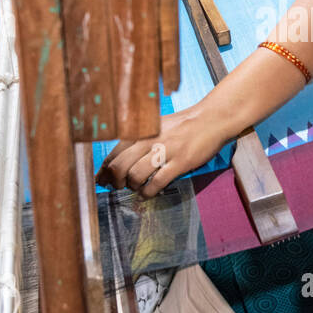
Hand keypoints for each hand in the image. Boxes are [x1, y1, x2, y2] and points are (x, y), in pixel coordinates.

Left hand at [95, 105, 229, 197]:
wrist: (210, 119)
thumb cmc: (181, 126)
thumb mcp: (154, 127)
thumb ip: (137, 141)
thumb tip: (118, 162)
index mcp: (140, 132)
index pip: (113, 154)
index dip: (104, 172)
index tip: (101, 181)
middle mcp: (148, 140)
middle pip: (119, 167)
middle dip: (115, 182)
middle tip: (118, 187)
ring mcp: (164, 151)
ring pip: (135, 176)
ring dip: (133, 187)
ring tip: (137, 188)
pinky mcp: (179, 162)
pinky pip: (157, 182)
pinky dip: (148, 192)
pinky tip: (148, 193)